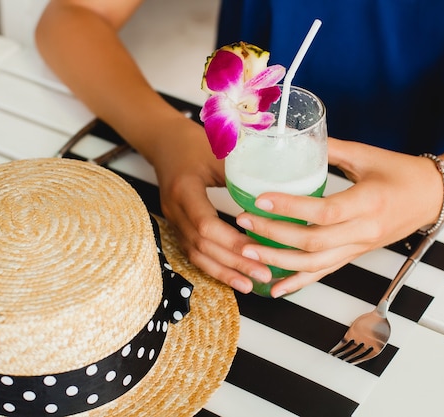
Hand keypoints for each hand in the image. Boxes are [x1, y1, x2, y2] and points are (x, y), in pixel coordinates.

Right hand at [149, 118, 272, 292]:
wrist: (164, 141)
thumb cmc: (193, 143)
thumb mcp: (220, 152)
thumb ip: (244, 174)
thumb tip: (279, 196)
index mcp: (184, 189)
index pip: (206, 225)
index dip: (231, 242)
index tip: (258, 251)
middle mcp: (175, 209)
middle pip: (203, 246)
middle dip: (233, 264)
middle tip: (262, 276)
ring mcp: (174, 220)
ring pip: (196, 255)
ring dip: (223, 272)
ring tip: (249, 285)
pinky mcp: (178, 226)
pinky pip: (194, 252)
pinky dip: (214, 266)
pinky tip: (233, 275)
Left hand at [235, 138, 443, 296]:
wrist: (433, 197)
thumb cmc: (402, 172)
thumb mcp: (367, 154)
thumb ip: (330, 149)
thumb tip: (294, 139)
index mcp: (369, 202)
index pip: (324, 212)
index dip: (290, 208)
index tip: (260, 198)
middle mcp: (364, 231)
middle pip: (313, 243)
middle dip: (273, 235)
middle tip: (242, 222)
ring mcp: (359, 247)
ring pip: (315, 264)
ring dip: (278, 262)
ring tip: (247, 252)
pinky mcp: (356, 255)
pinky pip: (324, 273)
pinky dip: (298, 283)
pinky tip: (274, 289)